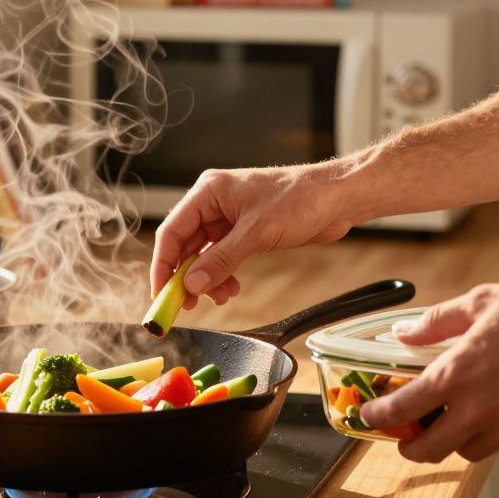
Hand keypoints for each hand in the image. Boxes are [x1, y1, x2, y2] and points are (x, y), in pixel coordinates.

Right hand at [150, 163, 355, 307]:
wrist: (337, 197)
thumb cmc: (300, 199)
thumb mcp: (256, 233)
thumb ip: (221, 260)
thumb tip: (192, 284)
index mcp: (208, 192)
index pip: (172, 231)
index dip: (163, 265)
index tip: (161, 294)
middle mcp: (214, 203)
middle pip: (185, 245)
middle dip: (186, 276)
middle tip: (186, 305)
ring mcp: (229, 218)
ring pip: (204, 255)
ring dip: (207, 279)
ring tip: (219, 298)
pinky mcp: (245, 231)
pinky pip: (223, 257)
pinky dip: (223, 275)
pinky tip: (231, 288)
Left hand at [359, 276, 498, 462]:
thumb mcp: (481, 302)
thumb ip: (436, 323)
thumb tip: (404, 334)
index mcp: (457, 375)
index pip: (401, 411)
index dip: (378, 417)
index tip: (369, 415)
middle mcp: (479, 410)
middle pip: (428, 450)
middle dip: (410, 446)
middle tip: (407, 433)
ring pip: (467, 451)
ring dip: (453, 439)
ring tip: (455, 416)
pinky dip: (491, 433)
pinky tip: (497, 408)